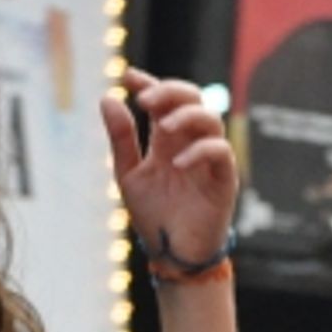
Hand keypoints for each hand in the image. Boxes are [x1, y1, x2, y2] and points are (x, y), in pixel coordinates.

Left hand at [101, 67, 237, 267]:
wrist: (172, 253)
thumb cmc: (153, 215)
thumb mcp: (128, 175)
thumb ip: (121, 139)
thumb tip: (107, 98)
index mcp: (167, 139)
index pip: (164, 100)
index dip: (149, 84)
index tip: (127, 77)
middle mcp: (190, 142)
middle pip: (192, 98)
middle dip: (170, 91)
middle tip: (145, 100)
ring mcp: (208, 158)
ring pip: (210, 118)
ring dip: (187, 116)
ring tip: (165, 126)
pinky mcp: (224, 179)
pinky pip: (220, 153)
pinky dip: (201, 151)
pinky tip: (178, 163)